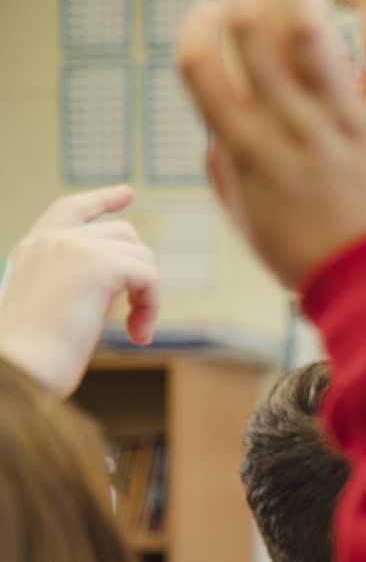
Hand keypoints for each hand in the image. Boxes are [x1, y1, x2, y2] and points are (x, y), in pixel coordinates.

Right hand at [0, 186, 159, 394]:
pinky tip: (138, 334)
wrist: (18, 368)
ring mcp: (73, 248)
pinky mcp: (97, 265)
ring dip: (148, 295)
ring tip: (135, 330)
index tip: (127, 192)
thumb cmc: (33, 354)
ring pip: (142, 256)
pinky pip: (149, 276)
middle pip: (123, 234)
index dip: (102, 199)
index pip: (71, 209)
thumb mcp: (52, 304)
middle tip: (136, 317)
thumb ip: (77, 281)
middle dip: (140, 272)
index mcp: (33, 249)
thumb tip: (122, 278)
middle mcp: (51, 241)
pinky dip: (152, 306)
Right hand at [176, 0, 365, 290]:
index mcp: (245, 151)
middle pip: (251, 31)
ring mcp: (346, 122)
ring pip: (309, 28)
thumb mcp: (253, 226)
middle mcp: (290, 127)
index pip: (199, 66)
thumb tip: (213, 127)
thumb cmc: (321, 262)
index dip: (199, 25)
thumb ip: (227, 173)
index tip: (213, 7)